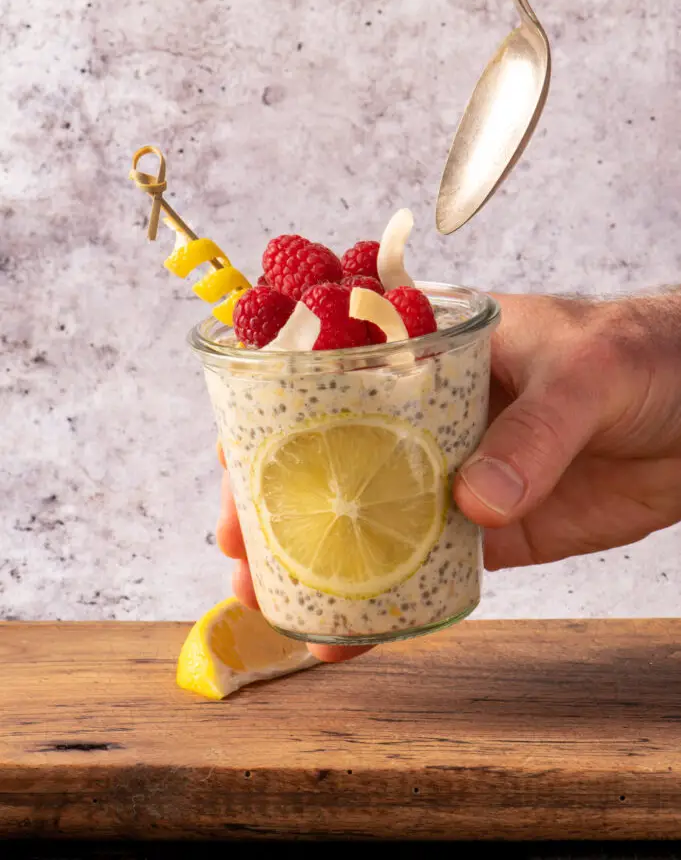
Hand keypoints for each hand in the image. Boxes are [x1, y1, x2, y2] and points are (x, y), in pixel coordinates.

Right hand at [216, 291, 680, 655]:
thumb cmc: (647, 352)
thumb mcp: (588, 372)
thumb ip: (534, 433)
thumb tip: (474, 502)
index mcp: (434, 349)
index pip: (334, 371)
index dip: (273, 409)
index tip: (233, 453)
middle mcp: (430, 413)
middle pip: (334, 455)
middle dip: (277, 500)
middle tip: (238, 549)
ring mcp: (456, 474)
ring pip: (371, 519)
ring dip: (320, 561)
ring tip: (272, 604)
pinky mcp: (493, 531)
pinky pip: (429, 568)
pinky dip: (389, 604)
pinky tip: (349, 636)